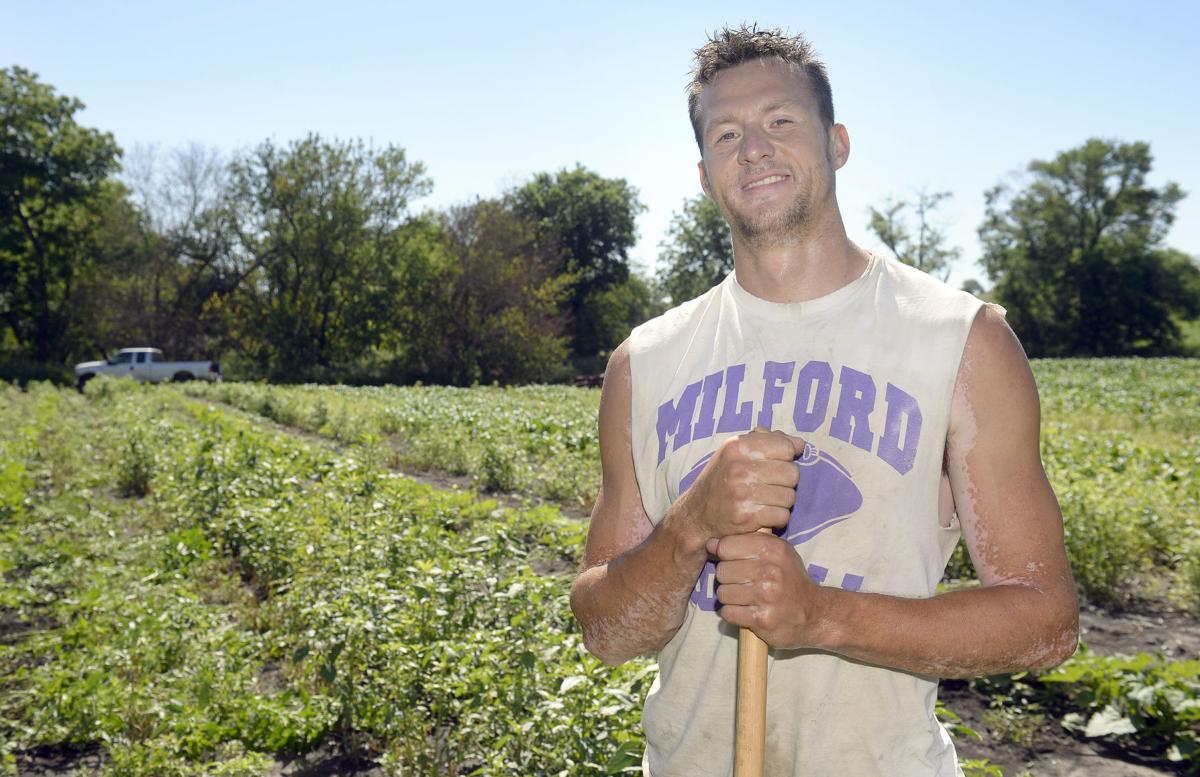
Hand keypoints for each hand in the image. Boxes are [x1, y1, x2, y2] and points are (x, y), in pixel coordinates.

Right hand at [672, 428, 804, 542]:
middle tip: (770, 487)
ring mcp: (742, 492)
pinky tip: (763, 515)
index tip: (776, 465)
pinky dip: (777, 518)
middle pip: (792, 473)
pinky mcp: (746, 517)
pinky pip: (782, 516)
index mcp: (737, 446)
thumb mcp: (735, 453)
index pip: (785, 447)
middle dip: (786, 483)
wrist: (696, 516)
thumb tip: (799, 444)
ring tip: (765, 501)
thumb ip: (766, 441)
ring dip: (782, 502)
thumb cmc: (721, 481)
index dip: (786, 458)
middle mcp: (738, 467)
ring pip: (790, 497)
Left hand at [706, 532, 827, 648]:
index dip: (724, 555)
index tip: (733, 562)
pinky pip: (728, 613)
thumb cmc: (790, 580)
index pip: (726, 546)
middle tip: (741, 584)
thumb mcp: (777, 552)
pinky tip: (745, 611)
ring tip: (744, 598)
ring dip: (729, 599)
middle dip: (727, 579)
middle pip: (721, 571)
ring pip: (722, 593)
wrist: (814, 614)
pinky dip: (732, 614)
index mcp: (772, 548)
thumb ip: (745, 543)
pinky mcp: (762, 619)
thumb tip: (710, 543)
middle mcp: (770, 570)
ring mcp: (766, 596)